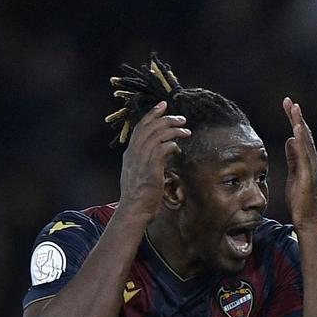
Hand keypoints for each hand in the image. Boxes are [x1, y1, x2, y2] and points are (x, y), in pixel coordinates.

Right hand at [117, 102, 189, 218]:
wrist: (134, 210)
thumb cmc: (139, 196)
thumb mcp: (137, 174)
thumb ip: (144, 162)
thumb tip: (158, 155)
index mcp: (130, 153)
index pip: (140, 127)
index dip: (152, 115)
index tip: (162, 106)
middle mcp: (134, 153)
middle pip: (150, 126)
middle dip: (166, 118)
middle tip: (181, 118)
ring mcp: (141, 160)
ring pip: (158, 134)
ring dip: (174, 130)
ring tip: (186, 131)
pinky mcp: (151, 168)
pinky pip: (163, 148)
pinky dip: (172, 144)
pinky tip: (178, 148)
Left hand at [283, 97, 316, 227]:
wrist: (308, 222)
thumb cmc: (301, 202)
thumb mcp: (293, 176)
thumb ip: (293, 159)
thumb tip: (289, 141)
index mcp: (307, 161)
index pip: (300, 137)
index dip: (294, 121)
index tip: (287, 106)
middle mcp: (312, 162)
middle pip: (304, 135)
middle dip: (297, 117)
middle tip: (289, 101)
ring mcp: (312, 169)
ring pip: (307, 143)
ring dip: (300, 125)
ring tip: (295, 109)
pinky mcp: (309, 177)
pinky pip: (305, 157)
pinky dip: (301, 142)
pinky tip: (296, 131)